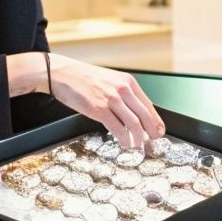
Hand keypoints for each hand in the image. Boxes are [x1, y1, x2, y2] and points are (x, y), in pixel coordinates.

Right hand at [12, 53, 164, 147]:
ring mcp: (111, 99)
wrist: (63, 73)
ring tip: (138, 146)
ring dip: (138, 139)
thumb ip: (123, 94)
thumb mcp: (110, 80)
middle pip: (145, 116)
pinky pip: (117, 128)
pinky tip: (125, 143)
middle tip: (153, 142)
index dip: (156, 121)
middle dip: (151, 132)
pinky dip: (123, 139)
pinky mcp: (98, 109)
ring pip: (133, 123)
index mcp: (127, 81)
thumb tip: (135, 112)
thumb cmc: (84, 78)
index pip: (148, 105)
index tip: (159, 131)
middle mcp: (122, 89)